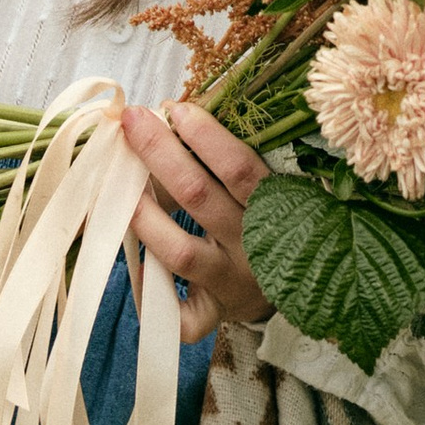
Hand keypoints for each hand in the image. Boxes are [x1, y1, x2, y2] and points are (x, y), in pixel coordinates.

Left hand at [121, 101, 267, 346]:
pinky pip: (182, 316)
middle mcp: (254, 244)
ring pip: (182, 252)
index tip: (173, 108)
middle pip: (200, 197)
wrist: (305, 288)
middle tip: (132, 121)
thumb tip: (171, 114)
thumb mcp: (267, 188)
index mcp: (274, 206)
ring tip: (119, 187)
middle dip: (160, 154)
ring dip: (146, 216)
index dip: (205, 135)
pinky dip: (154, 294)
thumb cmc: (269, 220)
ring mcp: (233, 282)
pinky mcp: (216, 314)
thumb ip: (227, 159)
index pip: (240, 167)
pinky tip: (138, 272)